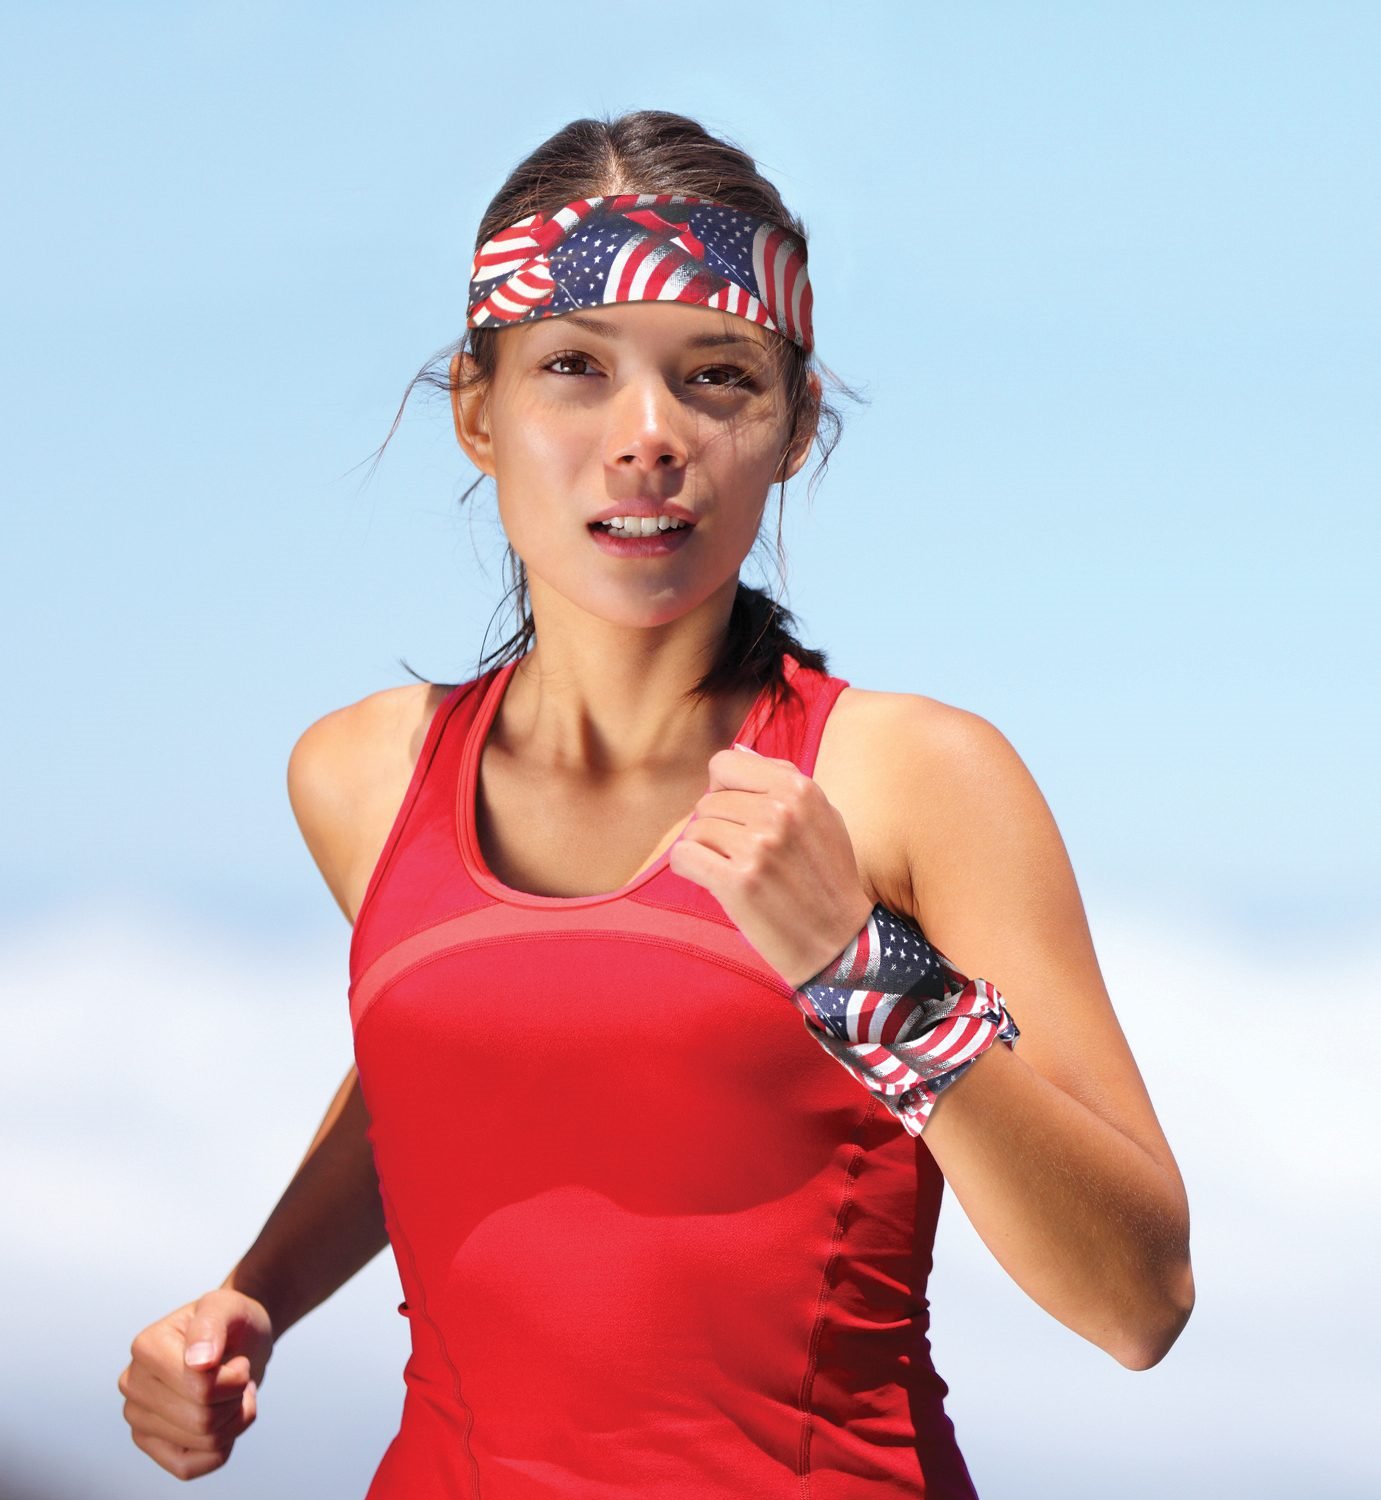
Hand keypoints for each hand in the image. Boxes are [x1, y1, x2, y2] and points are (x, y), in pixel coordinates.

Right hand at [117, 1287, 273, 1480]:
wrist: (238, 1338)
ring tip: (231, 1393)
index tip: (236, 1360)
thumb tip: (198, 1363)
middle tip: (237, 1375)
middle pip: (202, 1419)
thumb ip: (212, 1324)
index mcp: (146, 1347)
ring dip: (234, 1419)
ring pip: (202, 1442)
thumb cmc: (232, 1321)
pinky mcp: (150, 1445)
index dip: (235, 1378)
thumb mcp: (229, 1306)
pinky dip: (220, 1447)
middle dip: (235, 1399)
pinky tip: (223, 1420)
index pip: (201, 1388)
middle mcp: (132, 1385)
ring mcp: (137, 1418)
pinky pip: (189, 1468)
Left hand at [668, 743, 874, 988]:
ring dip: (707, 852)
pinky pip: (683, 856)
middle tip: (745, 856)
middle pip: (708, 801)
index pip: (725, 763)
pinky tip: (715, 881)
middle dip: (718, 827)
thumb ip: (783, 782)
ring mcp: (759, 846)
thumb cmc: (828, 879)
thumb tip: (737, 752)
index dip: (723, 789)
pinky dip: (690, 869)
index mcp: (799, 788)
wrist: (840, 942)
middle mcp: (779, 811)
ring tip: (738, 871)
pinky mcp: (738, 882)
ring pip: (695, 830)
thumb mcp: (822, 817)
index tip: (737, 815)